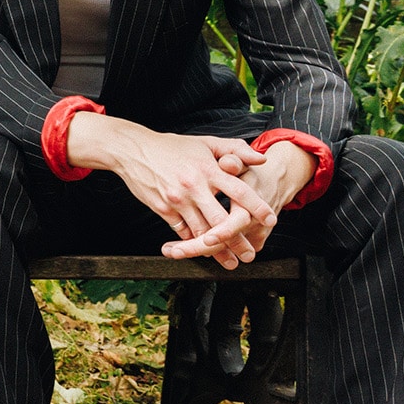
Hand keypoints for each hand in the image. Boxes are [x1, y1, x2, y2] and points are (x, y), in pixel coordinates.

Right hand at [70, 115, 276, 268]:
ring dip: (217, 250)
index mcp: (208, 169)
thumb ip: (235, 149)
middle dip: (237, 241)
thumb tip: (262, 159)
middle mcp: (194, 186)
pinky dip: (193, 242)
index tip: (270, 220)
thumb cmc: (172, 146)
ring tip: (230, 261)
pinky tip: (203, 250)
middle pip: (221, 221)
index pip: (239, 191)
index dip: (257, 207)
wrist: (133, 150)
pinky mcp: (163, 209)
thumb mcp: (205, 142)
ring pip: (201, 232)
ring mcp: (177, 200)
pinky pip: (182, 231)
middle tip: (250, 253)